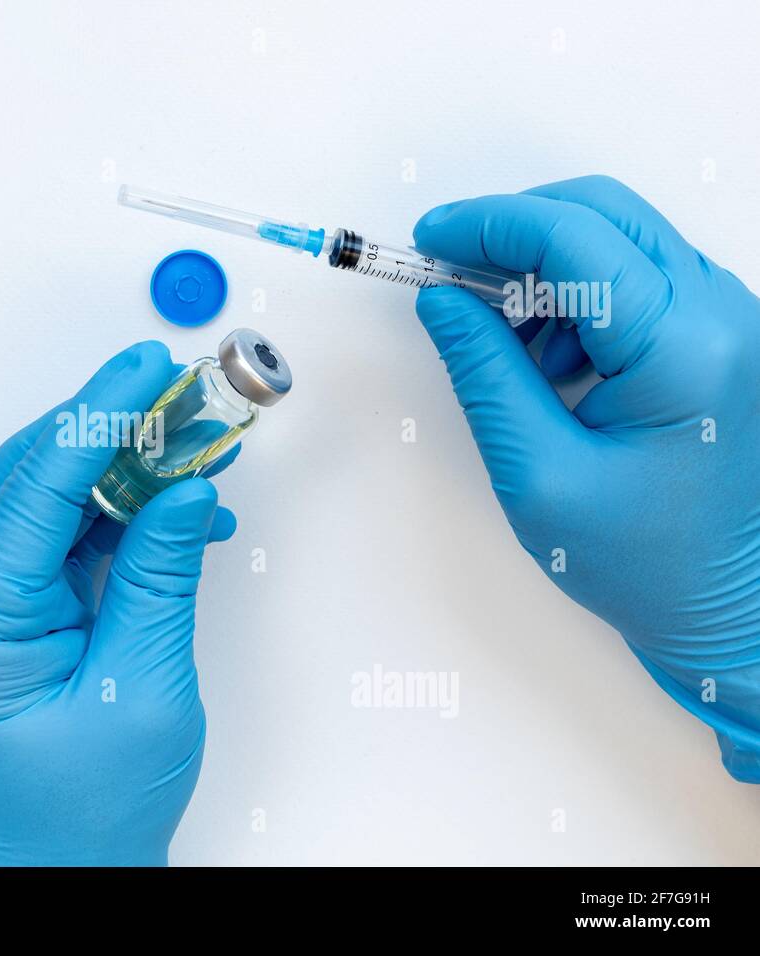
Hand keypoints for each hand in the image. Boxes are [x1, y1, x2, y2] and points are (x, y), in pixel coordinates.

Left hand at [0, 341, 237, 863]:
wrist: (61, 868)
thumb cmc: (85, 810)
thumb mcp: (141, 689)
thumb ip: (159, 577)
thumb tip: (184, 489)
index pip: (30, 491)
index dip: (92, 417)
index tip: (142, 369)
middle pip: (30, 479)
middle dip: (110, 427)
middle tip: (178, 388)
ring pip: (46, 497)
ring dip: (118, 465)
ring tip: (191, 439)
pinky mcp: (6, 610)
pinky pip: (58, 534)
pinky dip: (114, 511)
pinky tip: (170, 504)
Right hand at [411, 175, 759, 781]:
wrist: (733, 607)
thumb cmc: (647, 562)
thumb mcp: (539, 473)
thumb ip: (485, 370)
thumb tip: (443, 297)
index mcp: (684, 347)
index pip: (573, 235)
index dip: (489, 224)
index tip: (428, 239)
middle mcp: (723, 314)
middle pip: (602, 214)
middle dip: (514, 233)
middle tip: (449, 275)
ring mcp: (730, 320)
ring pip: (618, 239)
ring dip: (546, 269)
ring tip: (508, 346)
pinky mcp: (721, 335)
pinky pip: (638, 278)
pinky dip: (579, 297)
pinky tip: (552, 363)